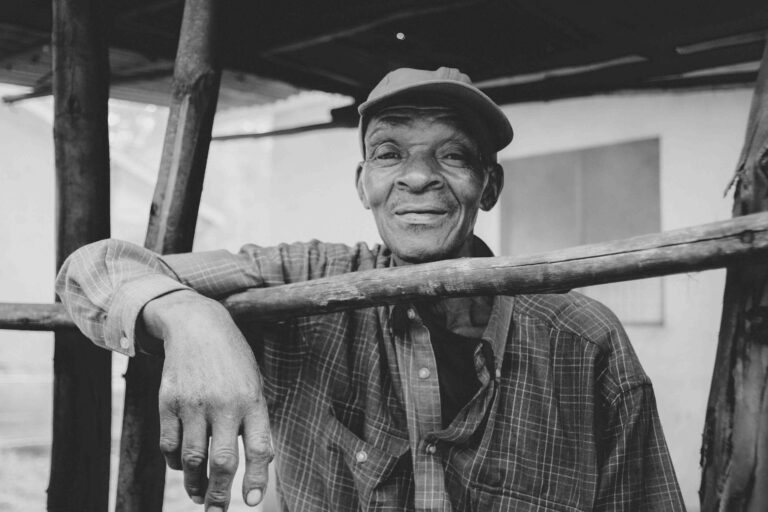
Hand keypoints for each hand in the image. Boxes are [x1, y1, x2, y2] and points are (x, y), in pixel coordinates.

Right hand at [143, 291, 271, 509]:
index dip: (256, 478)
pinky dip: (175, 463)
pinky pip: (169, 445)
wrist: (197, 327)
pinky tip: (182, 467)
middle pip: (222, 461)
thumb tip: (261, 463)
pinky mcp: (168, 402)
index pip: (258, 447)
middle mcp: (224, 403)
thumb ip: (256, 421)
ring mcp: (194, 403)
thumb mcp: (254, 384)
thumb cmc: (233, 363)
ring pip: (191, 459)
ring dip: (195, 485)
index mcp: (252, 400)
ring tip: (200, 495)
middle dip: (220, 495)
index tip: (252, 502)